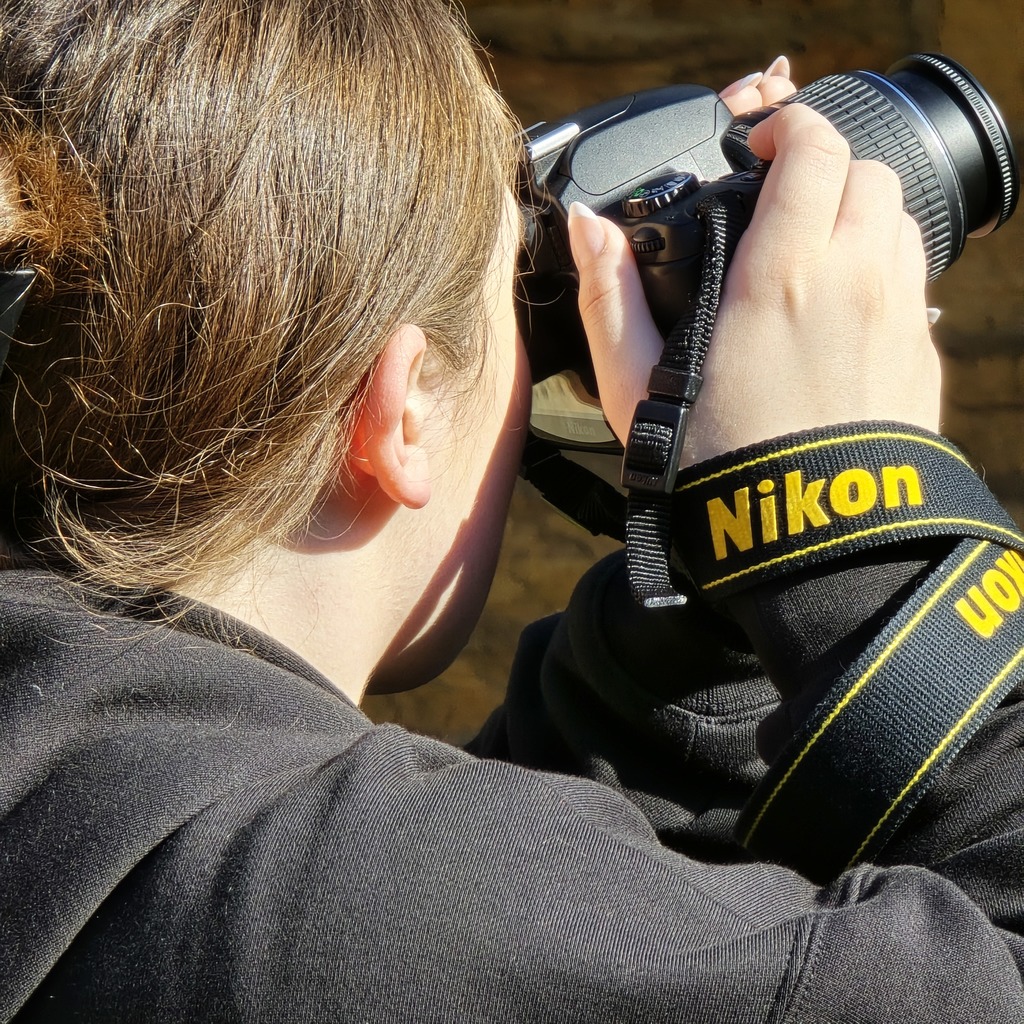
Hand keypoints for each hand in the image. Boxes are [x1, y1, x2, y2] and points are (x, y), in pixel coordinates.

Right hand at [568, 63, 940, 465]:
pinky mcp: (918, 356)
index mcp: (783, 277)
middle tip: (781, 198)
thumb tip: (587, 228)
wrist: (801, 542)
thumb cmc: (713, 466)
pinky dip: (881, 264)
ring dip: (857, 213)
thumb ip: (608, 297)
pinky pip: (913, 278)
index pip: (816, 150)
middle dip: (825, 168)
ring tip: (811, 250)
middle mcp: (855, 281)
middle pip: (867, 172)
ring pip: (898, 219)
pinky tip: (841, 307)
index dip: (788, 129)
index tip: (759, 146)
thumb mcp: (634, 385)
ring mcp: (897, 316)